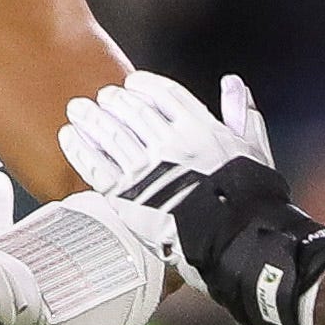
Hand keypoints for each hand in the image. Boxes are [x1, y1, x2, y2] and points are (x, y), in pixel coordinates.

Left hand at [58, 68, 256, 196]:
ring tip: (78, 109)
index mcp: (200, 129)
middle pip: (133, 110)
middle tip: (104, 97)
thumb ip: (242, 114)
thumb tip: (234, 84)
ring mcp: (146, 170)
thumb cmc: (250, 200)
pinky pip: (96, 166)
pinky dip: (81, 148)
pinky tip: (70, 137)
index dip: (145, 85)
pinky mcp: (128, 197)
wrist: (234, 242)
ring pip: (111, 133)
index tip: (133, 83)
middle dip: (114, 100)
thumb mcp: (254, 150)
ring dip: (91, 118)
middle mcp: (169, 144)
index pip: (165, 94)